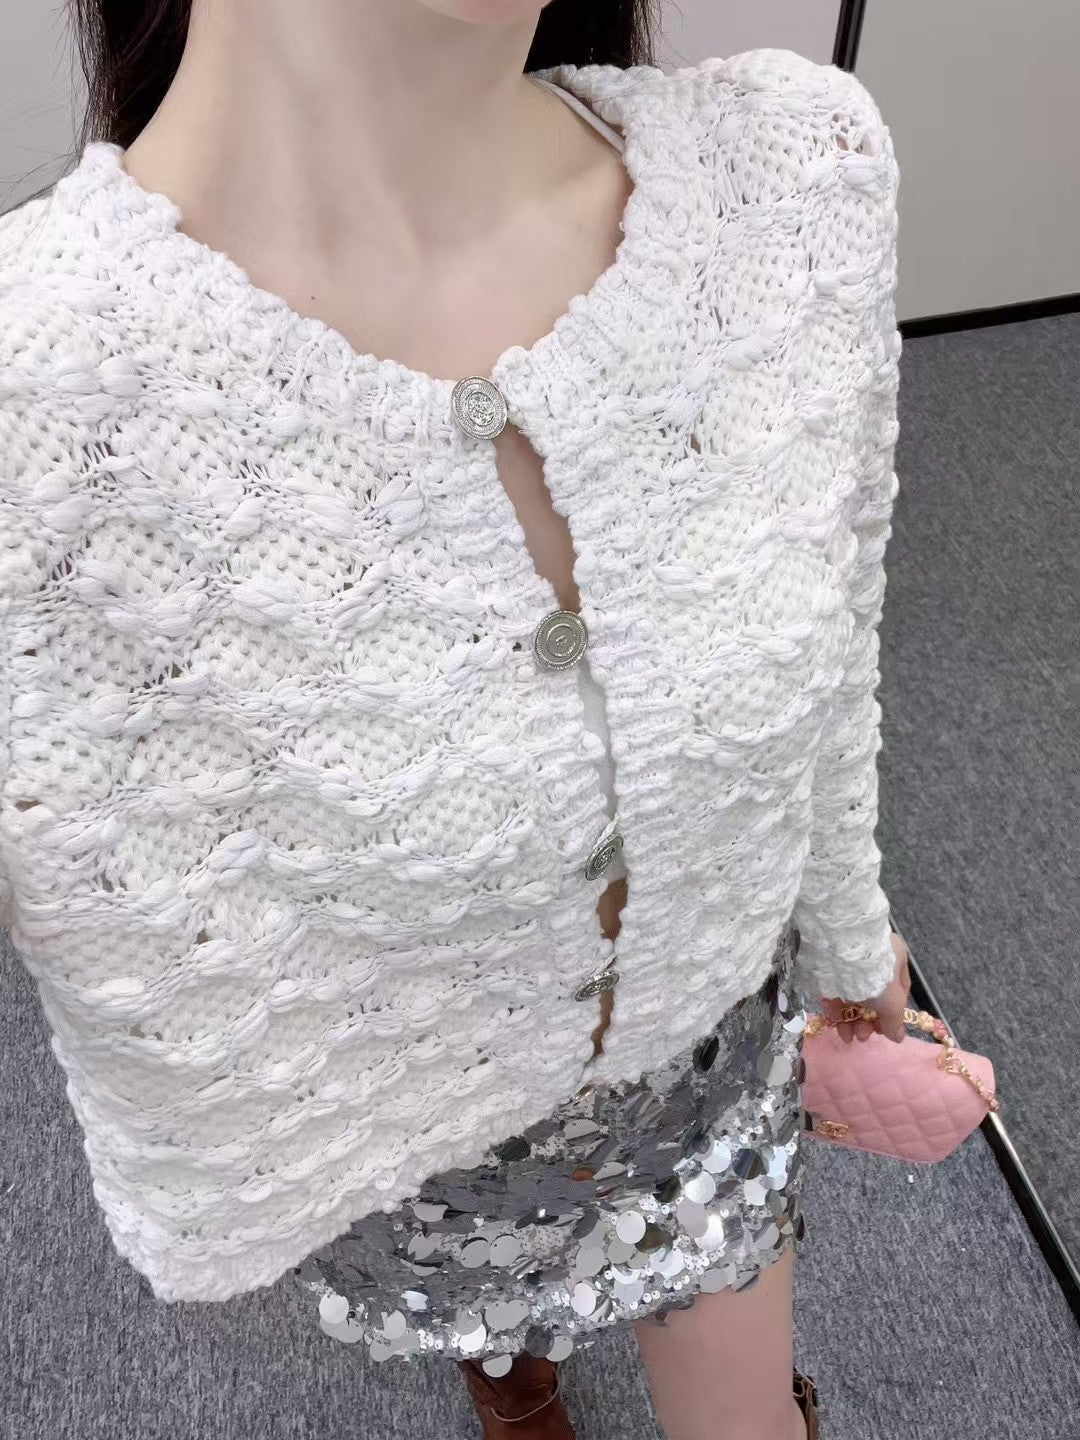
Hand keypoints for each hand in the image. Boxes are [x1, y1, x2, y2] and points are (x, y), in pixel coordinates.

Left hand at [820, 929, 910, 1044]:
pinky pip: (834, 991)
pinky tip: (835, 1026)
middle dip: (867, 1021)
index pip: (898, 989)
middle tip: (862, 1036)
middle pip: (873, 996)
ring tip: (848, 1036)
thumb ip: (894, 1021)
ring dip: (851, 1021)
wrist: (840, 954)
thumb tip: (898, 1038)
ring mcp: (849, 961)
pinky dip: (836, 1010)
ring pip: (853, 996)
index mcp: (895, 956)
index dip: (891, 1013)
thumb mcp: (892, 1002)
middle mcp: (873, 957)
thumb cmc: (876, 976)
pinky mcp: (828, 966)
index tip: (883, 1030)